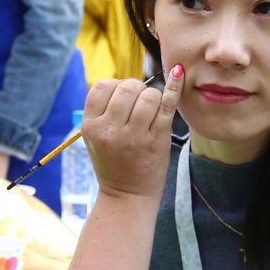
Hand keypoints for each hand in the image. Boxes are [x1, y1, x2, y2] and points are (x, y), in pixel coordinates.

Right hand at [82, 63, 184, 200]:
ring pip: (149, 95)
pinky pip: (167, 105)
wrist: (126, 196)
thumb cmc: (113, 162)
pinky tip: (178, 73)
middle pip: (128, 87)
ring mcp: (134, 136)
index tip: (122, 99)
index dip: (115, 86)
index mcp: (91, 126)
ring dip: (153, 98)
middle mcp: (110, 130)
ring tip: (151, 112)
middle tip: (139, 105)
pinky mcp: (156, 140)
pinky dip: (175, 88)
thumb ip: (105, 110)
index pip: (103, 86)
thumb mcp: (96, 137)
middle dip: (137, 90)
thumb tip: (131, 81)